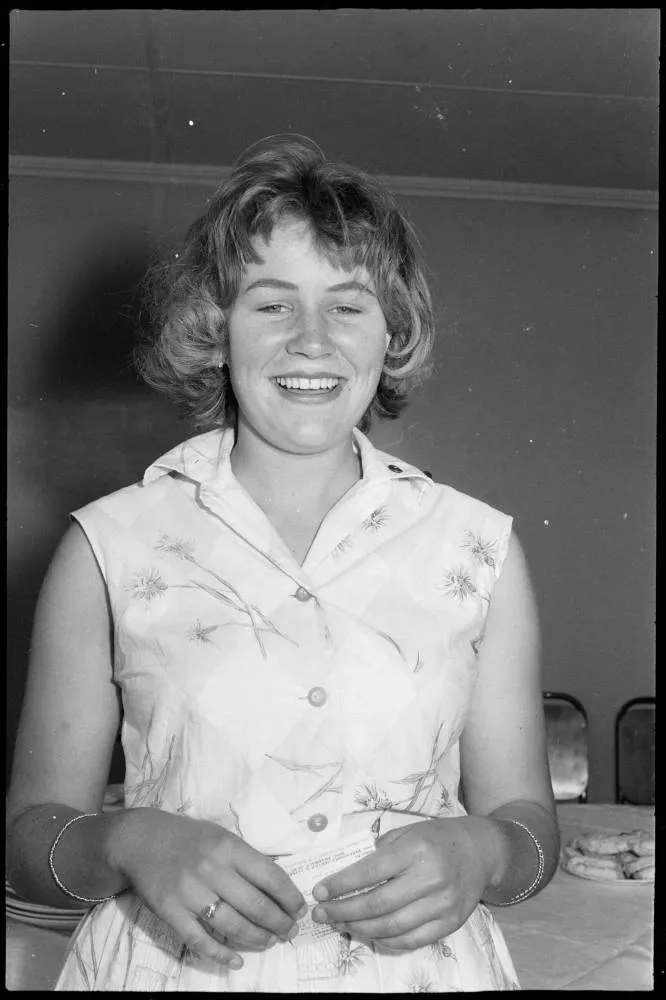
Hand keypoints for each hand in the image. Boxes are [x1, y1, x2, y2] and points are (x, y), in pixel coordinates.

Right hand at [107, 808, 306, 968]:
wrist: (142, 840)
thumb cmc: (189, 838)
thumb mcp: (222, 836)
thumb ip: (247, 859)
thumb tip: (279, 887)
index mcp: (228, 847)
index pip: (270, 876)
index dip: (290, 897)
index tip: (300, 910)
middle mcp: (211, 869)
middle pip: (255, 905)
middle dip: (279, 923)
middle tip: (290, 932)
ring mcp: (189, 892)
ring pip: (232, 925)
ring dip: (256, 938)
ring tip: (269, 941)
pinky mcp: (170, 911)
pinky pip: (199, 940)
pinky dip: (220, 954)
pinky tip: (236, 960)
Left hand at [310, 817, 500, 951]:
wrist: (481, 851)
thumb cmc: (437, 838)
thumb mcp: (408, 831)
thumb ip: (380, 851)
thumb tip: (346, 874)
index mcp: (415, 850)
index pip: (370, 871)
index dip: (341, 885)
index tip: (319, 891)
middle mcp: (430, 878)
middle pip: (377, 904)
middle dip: (343, 911)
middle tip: (321, 914)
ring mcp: (442, 904)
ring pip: (391, 927)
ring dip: (359, 929)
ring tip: (340, 924)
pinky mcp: (450, 924)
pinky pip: (410, 941)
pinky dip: (385, 941)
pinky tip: (368, 933)